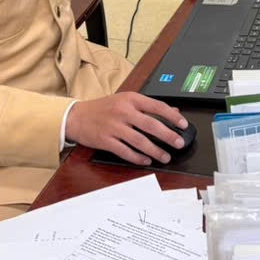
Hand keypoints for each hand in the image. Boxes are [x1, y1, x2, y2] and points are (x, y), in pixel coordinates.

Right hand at [65, 90, 188, 164]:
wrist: (76, 116)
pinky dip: (137, 157)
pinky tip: (146, 160)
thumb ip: (148, 106)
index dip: (172, 116)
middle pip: (150, 125)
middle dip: (168, 136)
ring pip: (139, 140)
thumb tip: (173, 110)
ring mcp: (114, 127)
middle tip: (179, 143)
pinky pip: (125, 151)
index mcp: (130, 99)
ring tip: (165, 157)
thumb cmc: (103, 108)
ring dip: (155, 150)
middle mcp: (123, 111)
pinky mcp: (106, 140)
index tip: (183, 124)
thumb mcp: (125, 100)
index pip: (157, 106)